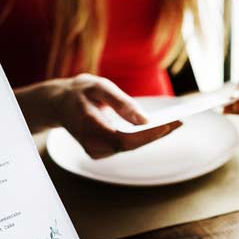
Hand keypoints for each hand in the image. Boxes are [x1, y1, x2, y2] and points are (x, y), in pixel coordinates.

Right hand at [49, 74, 181, 158]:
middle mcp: (91, 145)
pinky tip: (158, 127)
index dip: (148, 135)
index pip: (124, 139)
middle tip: (180, 121)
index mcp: (88, 127)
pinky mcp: (100, 152)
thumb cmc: (80, 92)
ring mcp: (95, 152)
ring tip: (175, 123)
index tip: (170, 125)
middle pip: (131, 145)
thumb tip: (145, 120)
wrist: (58, 104)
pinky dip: (142, 137)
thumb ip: (121, 103)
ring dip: (152, 136)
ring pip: (130, 147)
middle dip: (156, 134)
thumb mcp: (99, 87)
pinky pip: (126, 146)